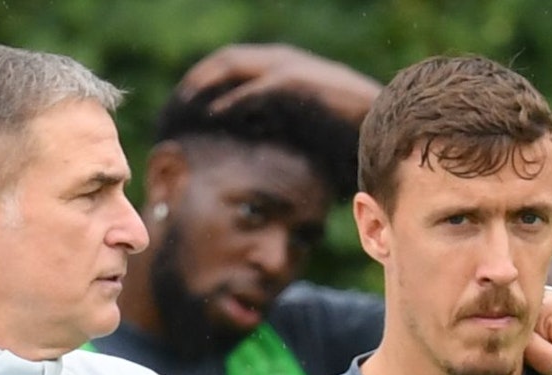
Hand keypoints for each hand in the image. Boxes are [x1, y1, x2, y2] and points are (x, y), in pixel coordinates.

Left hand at [177, 43, 381, 122]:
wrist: (383, 125)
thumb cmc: (342, 132)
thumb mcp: (294, 126)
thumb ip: (266, 123)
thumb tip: (235, 138)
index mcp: (277, 67)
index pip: (225, 67)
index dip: (198, 85)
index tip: (175, 113)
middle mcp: (279, 60)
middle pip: (220, 62)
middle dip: (191, 84)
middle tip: (168, 114)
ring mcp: (288, 68)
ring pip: (230, 67)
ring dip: (202, 87)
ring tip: (180, 113)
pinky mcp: (297, 84)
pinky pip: (254, 90)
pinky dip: (231, 103)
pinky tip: (211, 119)